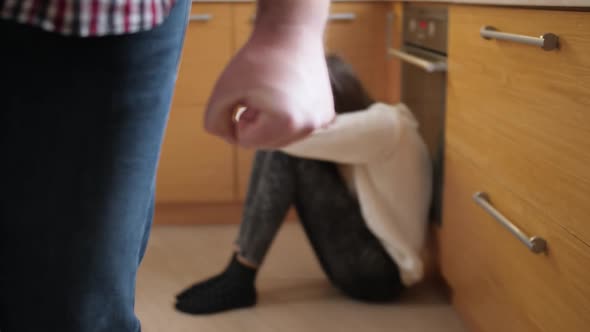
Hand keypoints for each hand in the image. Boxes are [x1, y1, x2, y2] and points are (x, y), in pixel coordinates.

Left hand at [203, 25, 334, 148]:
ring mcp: (321, 122)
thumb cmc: (256, 59)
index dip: (239, 117)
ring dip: (272, 121)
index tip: (248, 94)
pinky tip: (290, 93)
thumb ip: (214, 121)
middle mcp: (309, 127)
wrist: (291, 33)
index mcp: (286, 123)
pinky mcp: (327, 115)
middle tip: (262, 93)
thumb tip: (229, 138)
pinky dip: (289, 116)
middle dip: (257, 122)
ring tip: (276, 92)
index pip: (246, 141)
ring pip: (281, 138)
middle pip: (266, 144)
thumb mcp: (222, 90)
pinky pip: (297, 128)